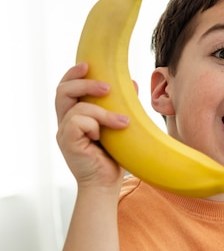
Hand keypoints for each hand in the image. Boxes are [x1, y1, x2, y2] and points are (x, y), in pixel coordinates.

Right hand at [55, 62, 129, 189]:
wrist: (107, 184)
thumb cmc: (114, 157)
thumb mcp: (119, 126)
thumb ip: (122, 106)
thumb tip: (133, 84)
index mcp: (74, 116)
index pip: (65, 88)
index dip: (73, 74)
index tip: (89, 65)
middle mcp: (65, 123)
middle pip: (63, 91)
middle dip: (85, 84)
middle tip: (108, 88)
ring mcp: (64, 133)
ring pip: (76, 107)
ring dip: (103, 111)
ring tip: (122, 122)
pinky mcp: (67, 143)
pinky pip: (77, 122)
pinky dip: (95, 124)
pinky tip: (104, 137)